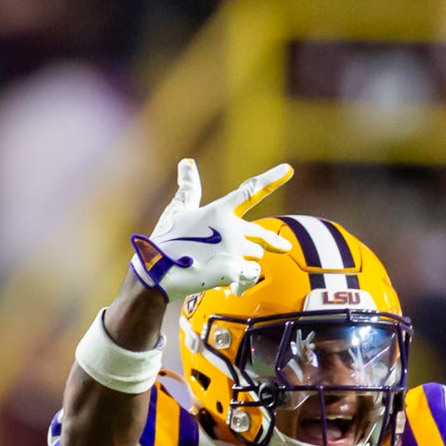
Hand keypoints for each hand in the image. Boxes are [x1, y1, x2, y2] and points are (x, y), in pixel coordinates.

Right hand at [128, 158, 292, 299]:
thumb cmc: (164, 240)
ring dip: (245, 260)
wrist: (157, 271)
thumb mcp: (176, 209)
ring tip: (227, 266)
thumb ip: (189, 186)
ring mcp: (235, 250)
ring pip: (256, 255)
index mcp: (220, 210)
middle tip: (283, 247)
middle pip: (262, 234)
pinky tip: (231, 283)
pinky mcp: (234, 271)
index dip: (271, 179)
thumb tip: (187, 162)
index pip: (250, 190)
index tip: (287, 170)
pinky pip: (251, 275)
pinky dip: (243, 280)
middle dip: (272, 241)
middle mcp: (232, 228)